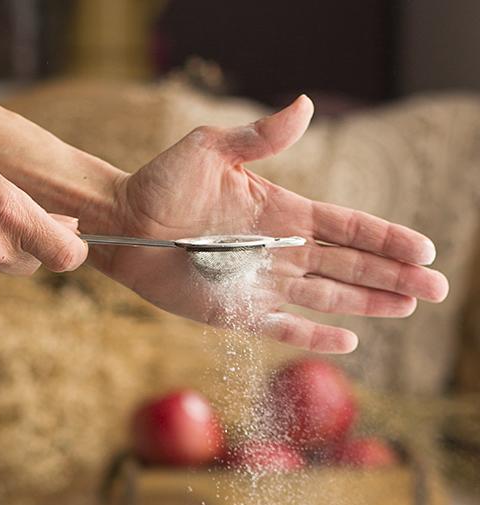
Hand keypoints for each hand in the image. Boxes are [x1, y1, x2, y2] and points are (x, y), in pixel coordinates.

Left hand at [100, 96, 448, 352]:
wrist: (125, 224)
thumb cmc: (163, 182)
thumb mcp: (211, 149)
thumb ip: (259, 137)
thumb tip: (304, 107)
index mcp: (283, 211)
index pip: (347, 227)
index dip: (386, 239)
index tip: (422, 250)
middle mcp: (281, 249)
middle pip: (350, 267)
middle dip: (394, 277)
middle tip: (436, 289)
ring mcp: (262, 282)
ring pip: (329, 298)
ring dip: (369, 304)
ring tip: (409, 307)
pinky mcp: (238, 311)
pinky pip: (284, 328)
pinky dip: (316, 337)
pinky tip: (351, 341)